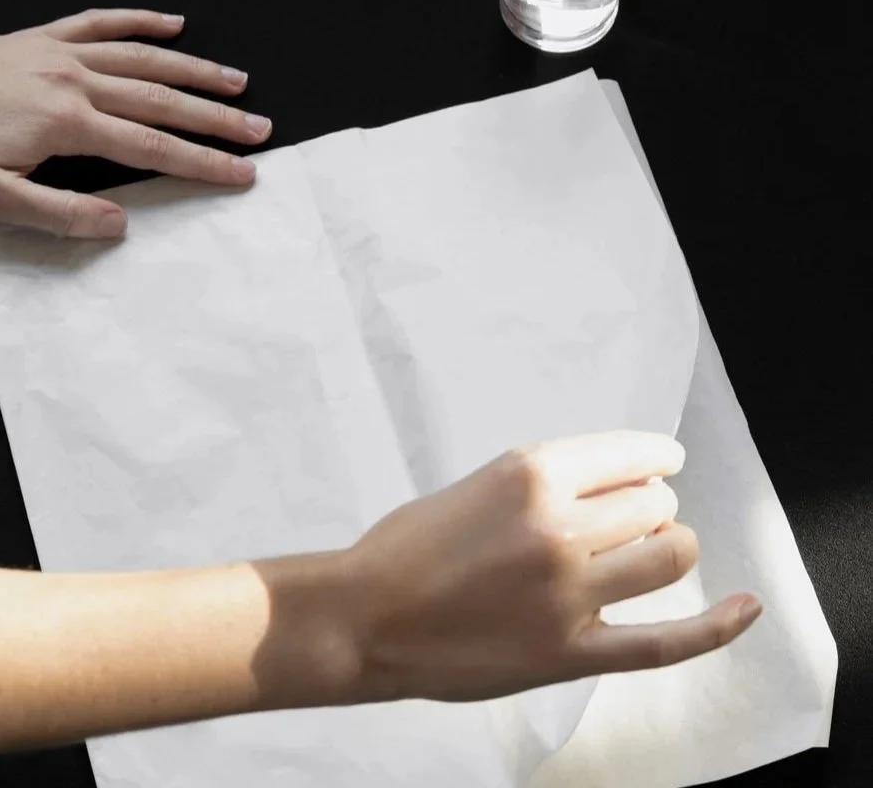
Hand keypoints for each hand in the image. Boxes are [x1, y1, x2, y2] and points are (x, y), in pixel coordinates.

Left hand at [0, 9, 272, 238]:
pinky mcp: (44, 39)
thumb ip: (61, 214)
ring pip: (143, 58)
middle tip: (260, 128)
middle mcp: (77, 83)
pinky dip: (140, 21)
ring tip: (237, 82)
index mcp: (70, 124)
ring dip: (194, 71)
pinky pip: (100, 22)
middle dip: (217, 117)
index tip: (243, 172)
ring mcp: (62, 55)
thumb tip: (120, 225)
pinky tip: (173, 24)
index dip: (204, 162)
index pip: (154, 147)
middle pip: (162, 101)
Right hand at [340, 431, 760, 702]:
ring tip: (651, 549)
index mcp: (529, 474)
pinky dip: (715, 626)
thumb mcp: (474, 487)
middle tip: (629, 518)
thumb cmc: (403, 548)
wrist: (362, 616)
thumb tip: (609, 487)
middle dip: (650, 506)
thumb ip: (540, 485)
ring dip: (668, 545)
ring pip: (669, 555)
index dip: (656, 457)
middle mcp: (558, 526)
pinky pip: (664, 642)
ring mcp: (568, 593)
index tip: (664, 462)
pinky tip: (745, 607)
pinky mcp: (569, 652)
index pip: (630, 453)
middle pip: (654, 503)